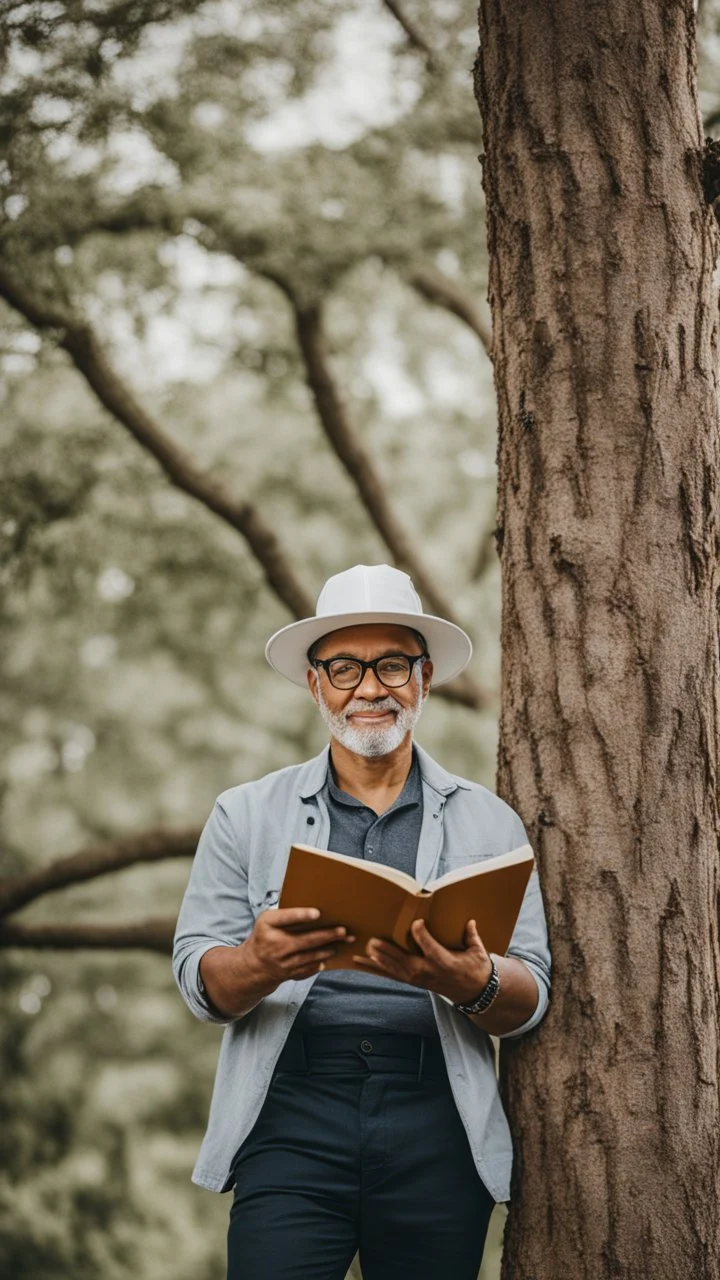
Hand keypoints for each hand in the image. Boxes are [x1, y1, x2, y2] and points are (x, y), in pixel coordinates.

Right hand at [242, 907, 353, 986]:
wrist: (253, 965)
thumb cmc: (265, 935)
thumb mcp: (266, 920)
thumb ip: (285, 914)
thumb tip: (310, 905)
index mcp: (267, 925)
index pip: (285, 918)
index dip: (301, 915)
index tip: (317, 913)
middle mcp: (274, 945)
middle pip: (304, 940)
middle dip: (326, 935)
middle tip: (342, 930)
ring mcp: (281, 962)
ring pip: (309, 956)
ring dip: (327, 949)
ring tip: (343, 941)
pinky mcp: (288, 974)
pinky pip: (307, 969)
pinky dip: (319, 963)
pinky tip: (329, 956)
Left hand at [353, 918, 492, 1004]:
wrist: (474, 993)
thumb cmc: (476, 969)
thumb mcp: (477, 952)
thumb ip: (471, 936)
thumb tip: (470, 922)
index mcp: (445, 961)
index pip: (428, 945)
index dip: (420, 932)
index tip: (415, 922)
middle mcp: (430, 971)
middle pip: (406, 961)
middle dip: (389, 951)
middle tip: (374, 941)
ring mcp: (422, 979)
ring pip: (398, 969)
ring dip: (382, 959)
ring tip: (369, 948)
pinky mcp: (418, 982)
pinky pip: (398, 975)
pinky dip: (385, 968)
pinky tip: (373, 961)